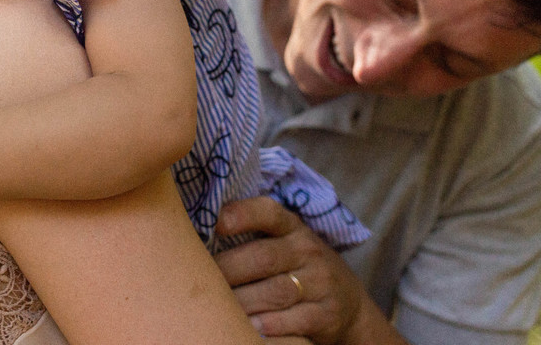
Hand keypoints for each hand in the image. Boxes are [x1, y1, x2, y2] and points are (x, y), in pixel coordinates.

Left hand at [214, 197, 403, 344]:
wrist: (349, 304)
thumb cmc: (297, 268)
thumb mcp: (283, 243)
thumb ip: (250, 236)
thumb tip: (192, 237)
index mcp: (292, 228)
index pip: (269, 212)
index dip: (243, 214)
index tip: (217, 223)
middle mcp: (308, 250)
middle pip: (262, 257)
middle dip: (229, 270)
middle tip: (200, 280)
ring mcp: (320, 283)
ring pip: (275, 292)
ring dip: (243, 302)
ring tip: (218, 307)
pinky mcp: (327, 314)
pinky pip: (294, 320)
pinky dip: (269, 326)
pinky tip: (249, 327)